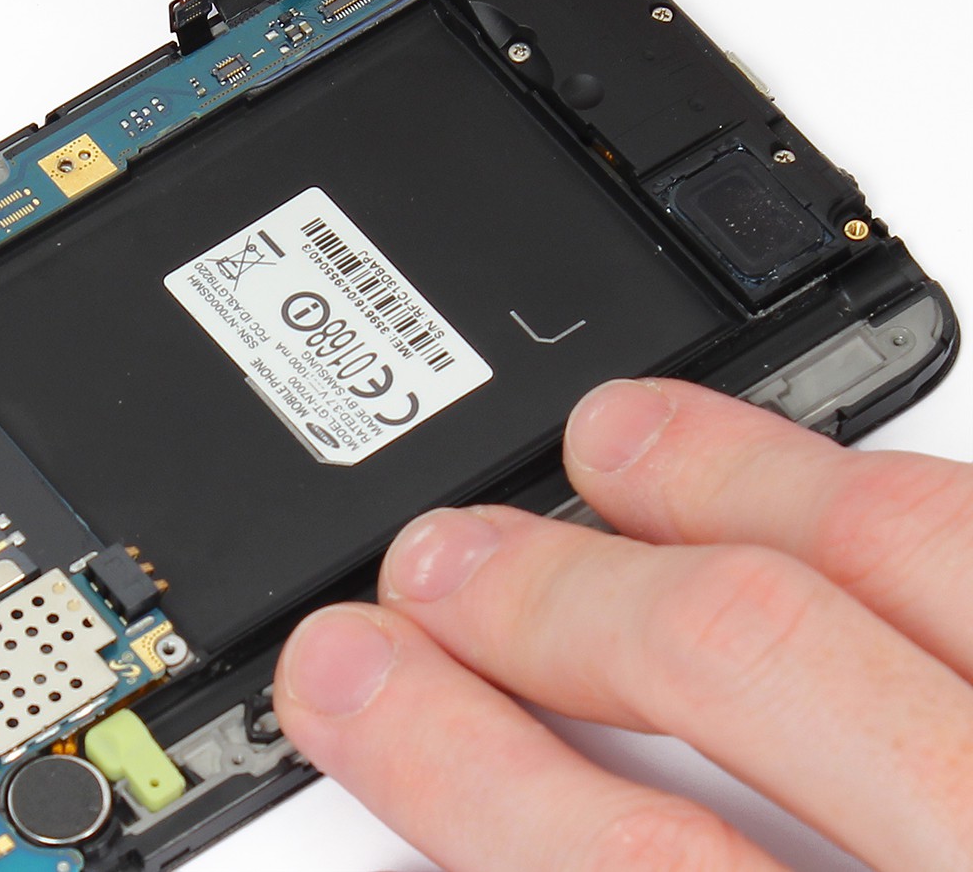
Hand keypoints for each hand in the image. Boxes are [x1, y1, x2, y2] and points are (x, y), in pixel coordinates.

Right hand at [274, 378, 972, 868]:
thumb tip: (477, 851)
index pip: (638, 868)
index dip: (464, 766)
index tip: (361, 697)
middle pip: (744, 659)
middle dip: (553, 593)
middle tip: (439, 568)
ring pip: (909, 556)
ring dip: (736, 483)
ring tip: (617, 441)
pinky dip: (908, 499)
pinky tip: (836, 478)